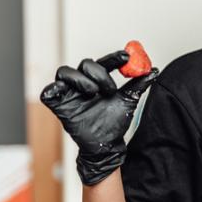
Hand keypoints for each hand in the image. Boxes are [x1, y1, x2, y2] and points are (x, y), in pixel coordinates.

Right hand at [40, 50, 158, 184]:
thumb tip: (153, 71)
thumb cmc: (113, 122)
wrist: (106, 145)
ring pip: (65, 72)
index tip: (126, 56)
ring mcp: (68, 93)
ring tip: (94, 93)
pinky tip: (64, 92)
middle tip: (109, 88)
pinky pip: (48, 92)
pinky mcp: (58, 105)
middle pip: (85, 64)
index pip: (103, 62)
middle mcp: (82, 83)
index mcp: (98, 80)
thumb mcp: (128, 101)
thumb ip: (138, 85)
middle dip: (99, 72)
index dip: (113, 58)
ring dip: (81, 79)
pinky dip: (53, 89)